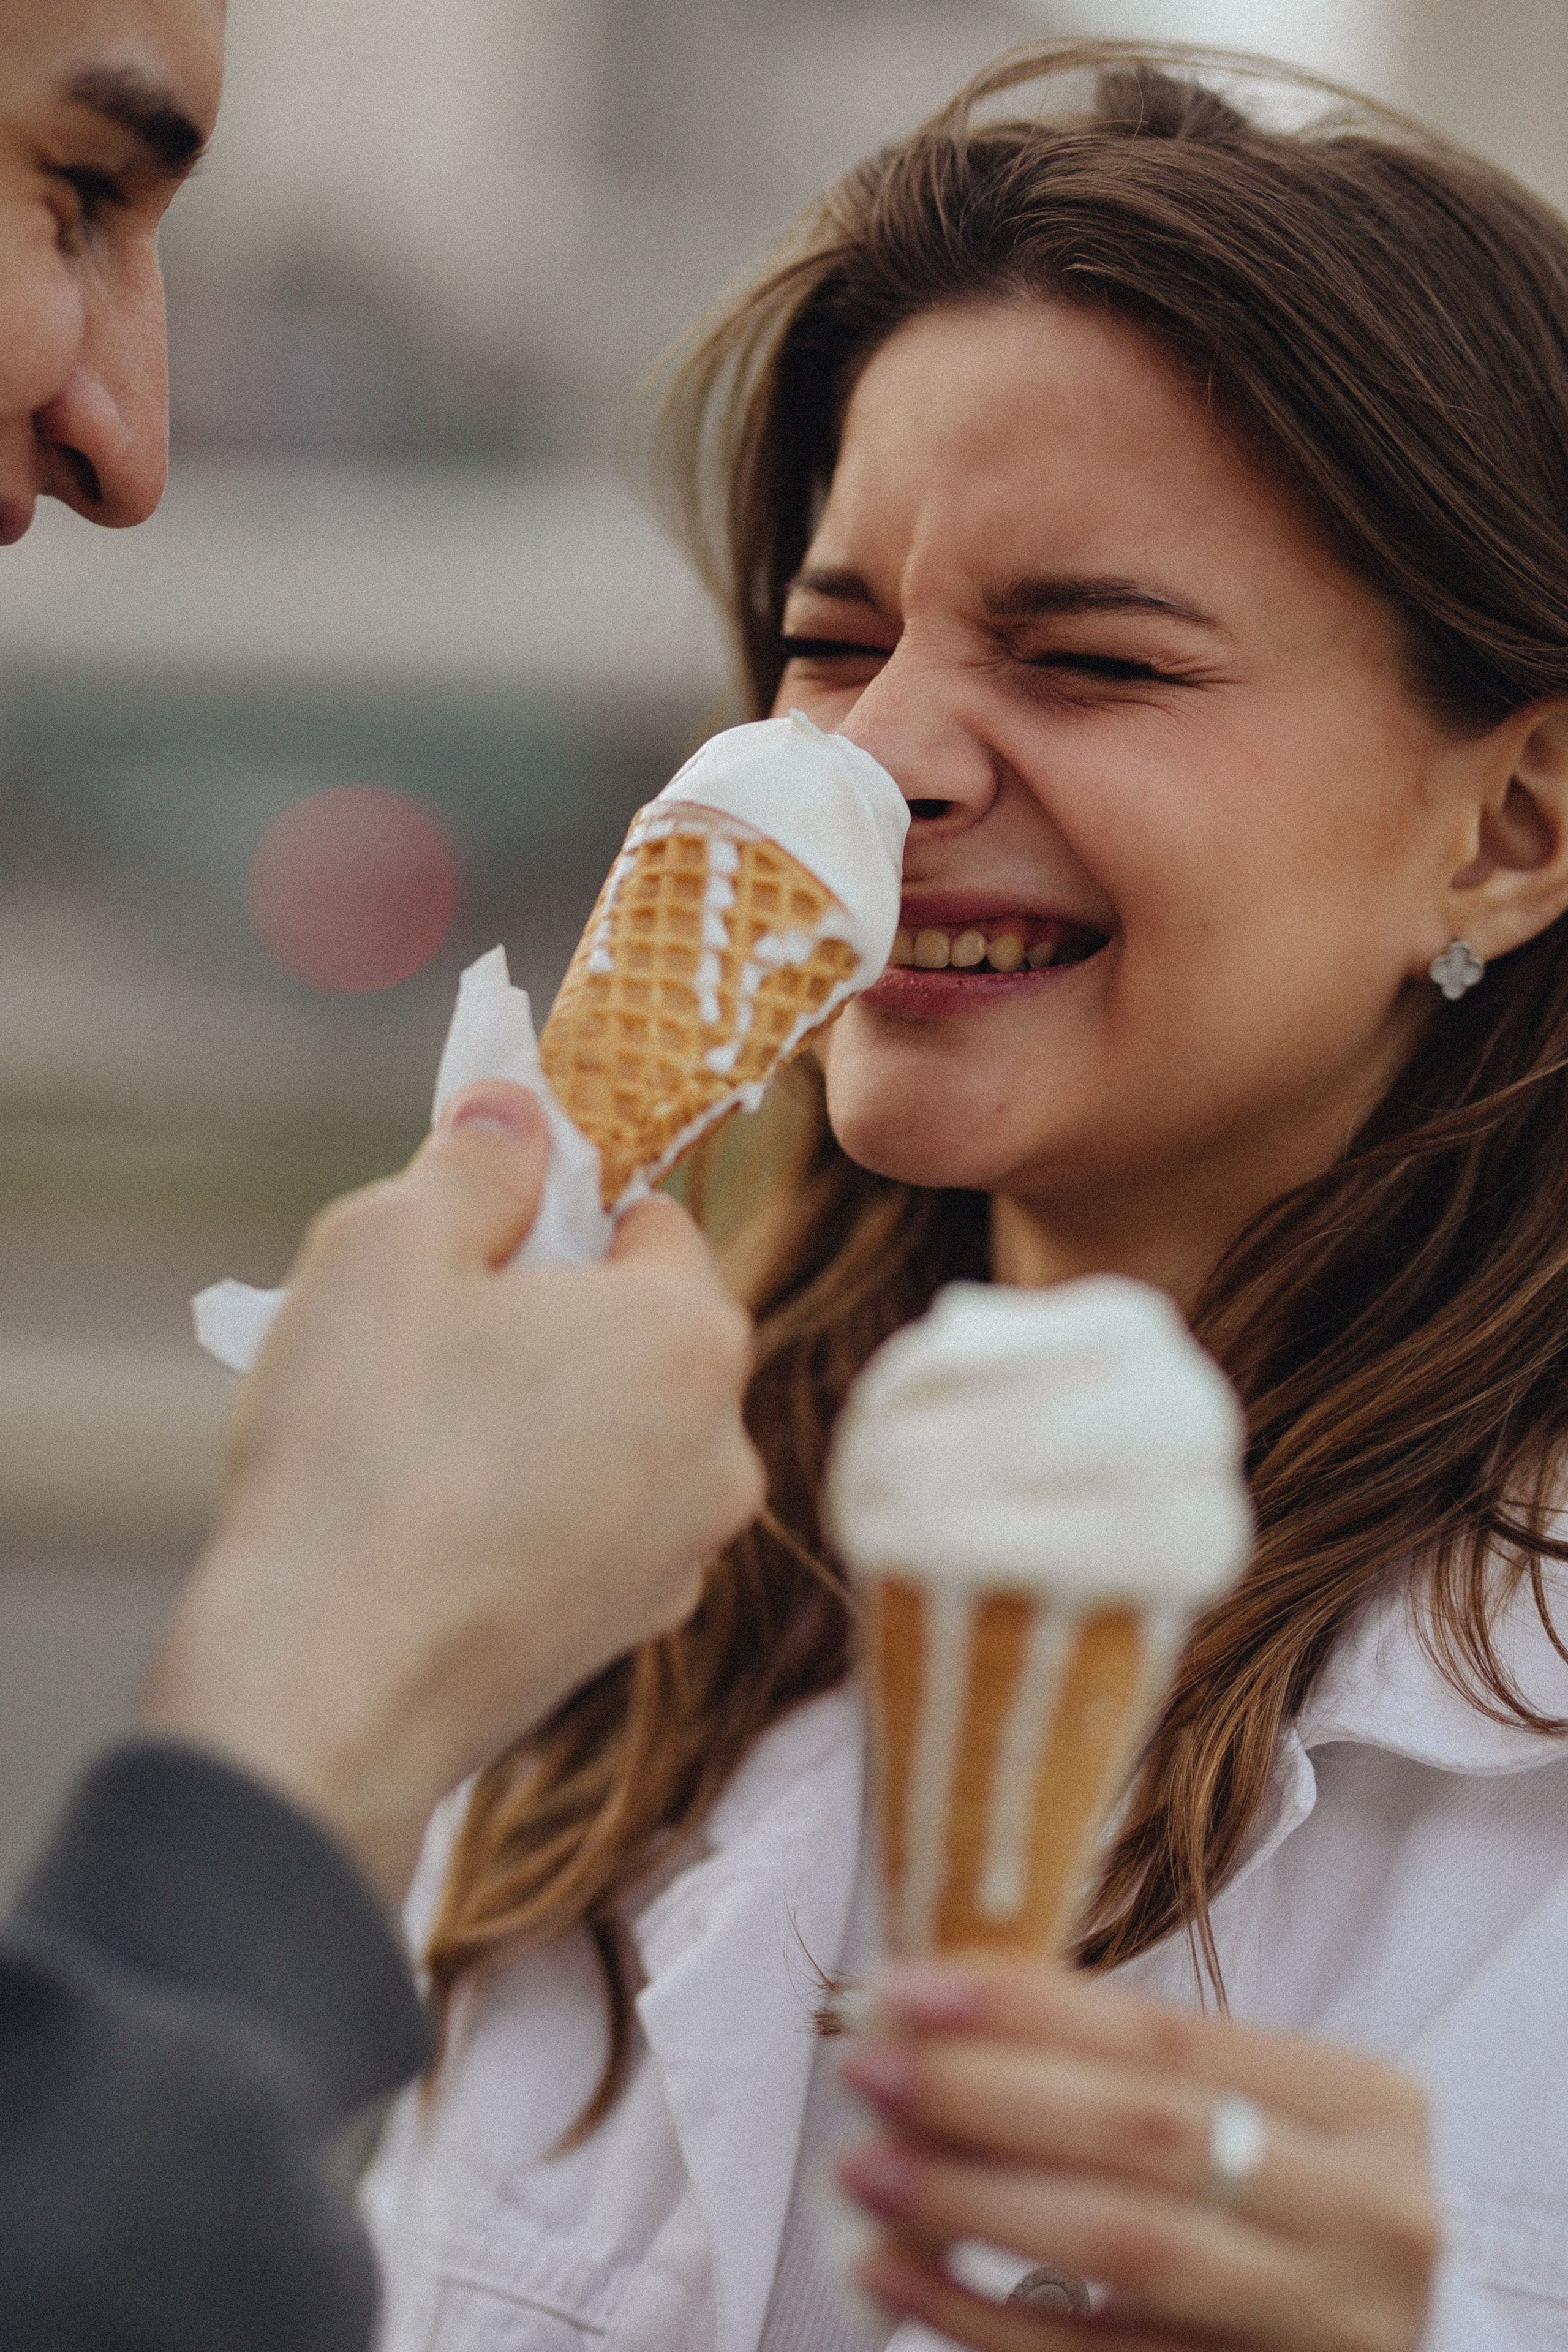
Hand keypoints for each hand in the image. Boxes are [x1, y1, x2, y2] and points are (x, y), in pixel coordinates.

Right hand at [140, 1082, 763, 1898]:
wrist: (328, 1691)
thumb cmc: (362, 1448)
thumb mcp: (388, 1243)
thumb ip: (475, 1159)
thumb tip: (521, 1109)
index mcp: (690, 1332)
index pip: (650, 1221)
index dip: (553, 1214)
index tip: (466, 1240)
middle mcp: (723, 1446)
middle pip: (636, 1332)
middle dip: (542, 1319)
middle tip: (421, 1340)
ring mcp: (683, 1554)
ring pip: (610, 1434)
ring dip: (531, 1416)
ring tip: (410, 1440)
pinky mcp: (627, 1634)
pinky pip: (586, 1525)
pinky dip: (524, 1510)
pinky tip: (429, 1526)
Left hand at [836, 1957, 1437, 2351]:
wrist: (1404, 2336)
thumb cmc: (1297, 2203)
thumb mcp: (1259, 2114)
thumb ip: (1133, 2067)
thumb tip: (943, 2004)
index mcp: (1363, 2102)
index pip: (1164, 2035)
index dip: (1023, 2006)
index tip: (903, 1989)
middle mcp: (1363, 2209)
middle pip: (1143, 2133)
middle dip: (985, 2093)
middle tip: (866, 2070)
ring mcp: (1327, 2323)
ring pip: (1124, 2246)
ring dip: (973, 2202)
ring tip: (862, 2167)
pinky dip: (983, 2317)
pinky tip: (895, 2275)